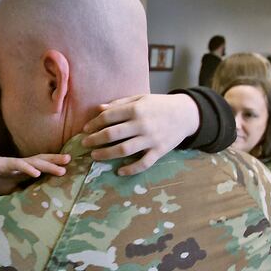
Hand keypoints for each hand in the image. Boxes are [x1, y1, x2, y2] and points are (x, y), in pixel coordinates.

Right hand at [0, 153, 70, 194]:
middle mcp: (22, 165)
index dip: (54, 166)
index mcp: (25, 170)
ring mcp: (15, 164)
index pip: (42, 166)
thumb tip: (36, 203)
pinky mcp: (6, 164)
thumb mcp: (13, 191)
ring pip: (35, 162)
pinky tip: (37, 173)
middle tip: (70, 160)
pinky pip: (19, 165)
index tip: (69, 168)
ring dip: (48, 165)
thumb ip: (24, 193)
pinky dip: (28, 169)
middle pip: (42, 160)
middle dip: (56, 160)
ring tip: (61, 168)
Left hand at [81, 93, 198, 175]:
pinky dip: (130, 169)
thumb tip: (98, 109)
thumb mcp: (140, 98)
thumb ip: (119, 104)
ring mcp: (151, 139)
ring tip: (95, 156)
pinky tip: (119, 171)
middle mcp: (142, 124)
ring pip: (124, 150)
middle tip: (84, 144)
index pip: (108, 117)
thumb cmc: (159, 105)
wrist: (186, 114)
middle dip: (95, 140)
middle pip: (112, 134)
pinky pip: (143, 164)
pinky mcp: (159, 151)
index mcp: (136, 109)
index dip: (94, 123)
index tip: (85, 129)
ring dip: (106, 154)